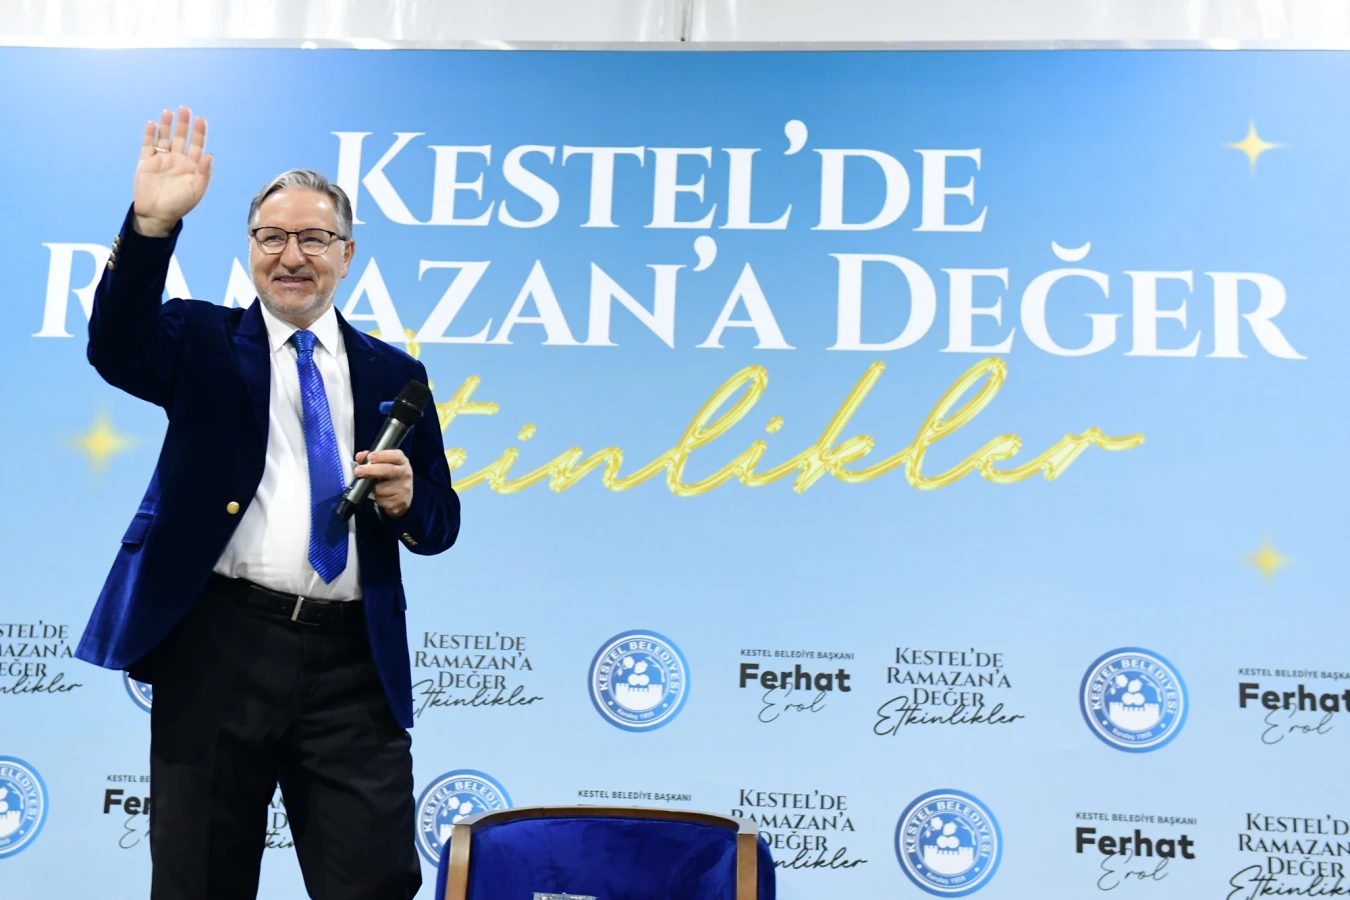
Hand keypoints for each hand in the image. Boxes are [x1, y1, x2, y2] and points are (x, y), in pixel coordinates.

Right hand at [132, 106, 212, 237]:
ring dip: (166, 125)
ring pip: (164, 138)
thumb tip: (210, 155)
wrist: (156, 214)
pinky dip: (150, 134)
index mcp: (191, 166)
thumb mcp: (197, 190)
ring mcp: (161, 159)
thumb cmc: (180, 204)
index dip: (199, 132)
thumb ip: (204, 173)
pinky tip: (153, 124)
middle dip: (183, 124)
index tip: (201, 119)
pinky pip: (148, 145)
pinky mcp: (146, 162)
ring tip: (168, 112)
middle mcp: (177, 160)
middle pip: (181, 137)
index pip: (197, 145)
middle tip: (185, 109)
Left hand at [354, 449, 413, 518]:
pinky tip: (379, 495)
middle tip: (358, 471)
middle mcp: (405, 473)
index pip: (395, 455)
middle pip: (388, 470)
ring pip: (381, 487)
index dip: (382, 455)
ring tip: (372, 487)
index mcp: (402, 462)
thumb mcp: (385, 465)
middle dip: (371, 470)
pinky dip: (376, 497)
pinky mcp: (400, 501)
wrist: (404, 497)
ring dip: (372, 487)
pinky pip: (381, 499)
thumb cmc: (391, 477)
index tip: (370, 457)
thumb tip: (360, 456)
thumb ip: (371, 458)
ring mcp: (404, 488)